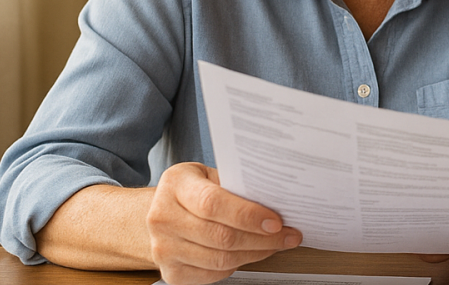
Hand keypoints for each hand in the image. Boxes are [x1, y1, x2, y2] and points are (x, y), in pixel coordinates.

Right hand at [146, 162, 301, 284]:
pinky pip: (213, 274)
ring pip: (220, 259)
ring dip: (256, 253)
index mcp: (176, 185)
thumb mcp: (209, 175)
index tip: (276, 221)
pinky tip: (252, 253)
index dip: (248, 215)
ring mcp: (163, 248)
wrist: (161, 212)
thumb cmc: (192, 190)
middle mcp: (163, 217)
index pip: (213, 204)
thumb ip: (235, 184)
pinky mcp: (171, 272)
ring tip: (276, 244)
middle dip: (262, 239)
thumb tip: (275, 200)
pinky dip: (239, 264)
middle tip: (287, 235)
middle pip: (220, 236)